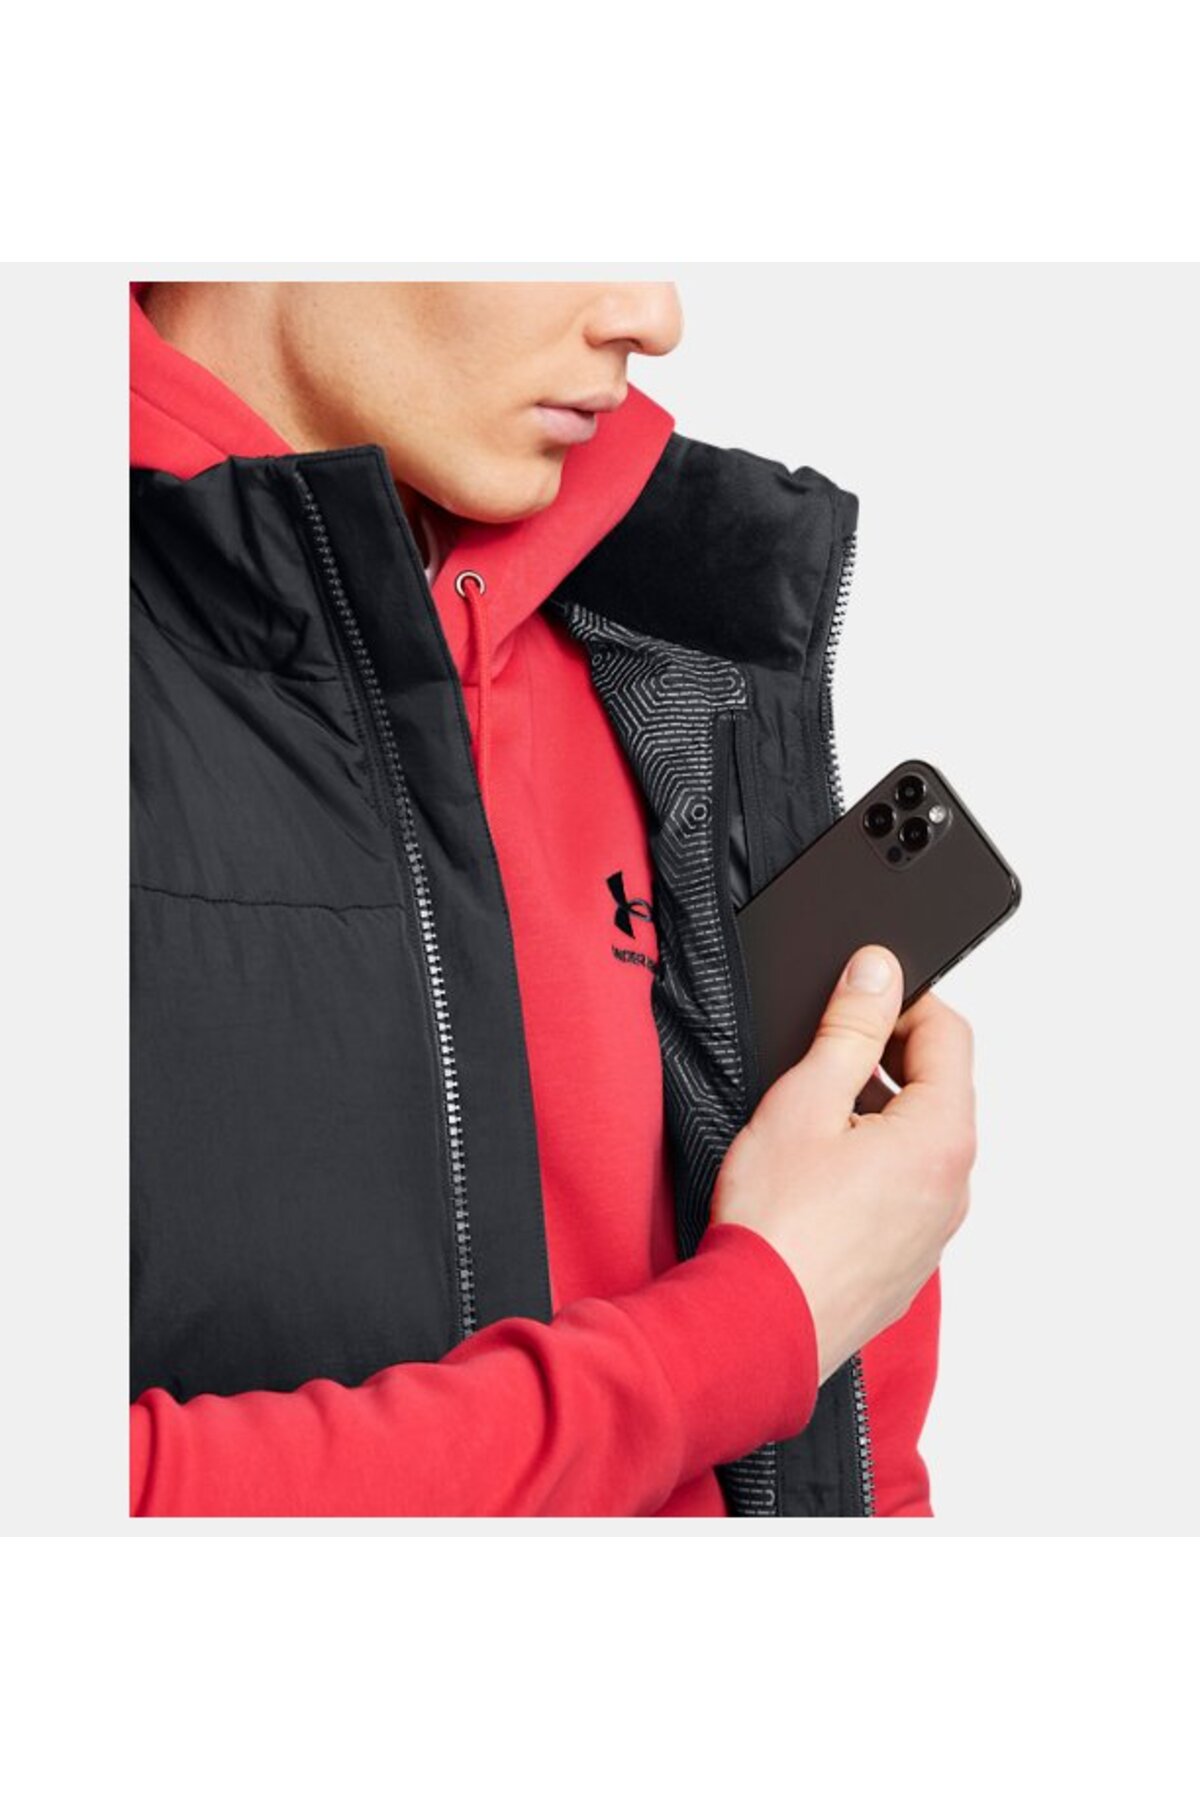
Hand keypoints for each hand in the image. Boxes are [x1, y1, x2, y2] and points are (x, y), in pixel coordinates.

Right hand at [711, 943, 976, 1382]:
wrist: (756, 1327)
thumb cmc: (777, 1223)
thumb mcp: (806, 1099)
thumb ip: (851, 1027)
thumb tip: (880, 970)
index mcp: (942, 1136)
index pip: (949, 1034)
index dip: (902, 1002)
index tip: (857, 997)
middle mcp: (954, 1186)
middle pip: (937, 1089)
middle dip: (884, 1060)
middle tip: (820, 1060)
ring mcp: (934, 1231)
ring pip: (918, 1144)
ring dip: (876, 1116)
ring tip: (809, 1124)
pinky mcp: (907, 1263)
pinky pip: (903, 1192)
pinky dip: (871, 1167)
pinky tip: (815, 1179)